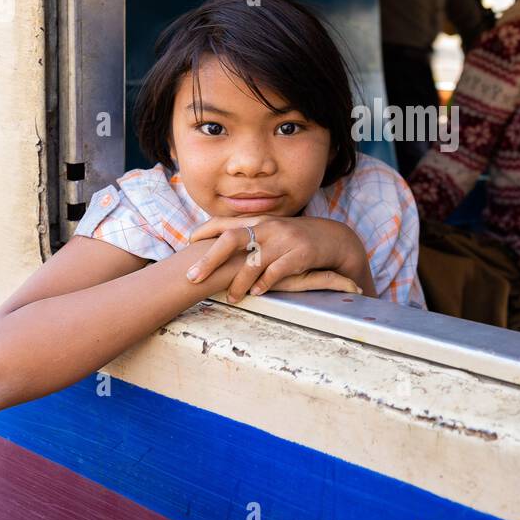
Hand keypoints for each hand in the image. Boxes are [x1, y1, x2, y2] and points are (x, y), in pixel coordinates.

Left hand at [187, 215, 372, 302]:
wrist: (332, 238)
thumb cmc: (295, 239)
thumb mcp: (271, 232)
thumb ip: (247, 236)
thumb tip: (216, 247)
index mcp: (258, 221)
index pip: (225, 222)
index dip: (204, 231)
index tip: (186, 244)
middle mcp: (268, 227)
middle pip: (231, 239)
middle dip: (209, 259)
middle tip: (192, 277)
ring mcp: (284, 240)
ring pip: (253, 261)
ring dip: (238, 283)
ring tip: (231, 298)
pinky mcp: (300, 254)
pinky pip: (277, 271)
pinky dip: (264, 284)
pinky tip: (256, 294)